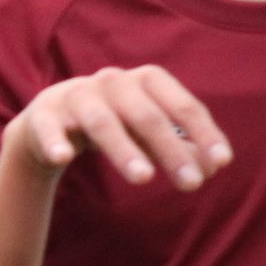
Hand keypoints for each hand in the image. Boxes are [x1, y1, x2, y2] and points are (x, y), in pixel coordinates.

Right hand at [7, 65, 231, 190]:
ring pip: (102, 121)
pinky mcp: (44, 113)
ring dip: (124, 149)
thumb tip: (213, 166)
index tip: (221, 164)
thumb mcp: (148, 132)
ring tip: (144, 179)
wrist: (51, 121)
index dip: (203, 133)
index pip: (182, 105)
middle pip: (146, 115)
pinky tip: (63, 158)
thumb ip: (179, 145)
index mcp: (145, 80)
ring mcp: (76, 95)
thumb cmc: (115, 124)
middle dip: (171, 149)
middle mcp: (112, 81)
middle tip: (192, 185)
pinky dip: (55, 141)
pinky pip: (49, 127)